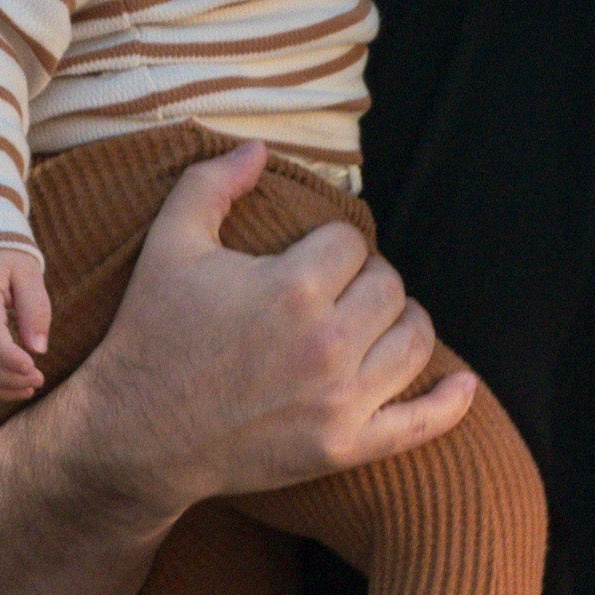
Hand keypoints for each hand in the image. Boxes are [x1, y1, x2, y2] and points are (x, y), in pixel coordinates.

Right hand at [65, 141, 479, 508]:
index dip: (329, 245)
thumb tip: (259, 148)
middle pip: (389, 287)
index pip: (352, 243)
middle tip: (333, 291)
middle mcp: (327, 343)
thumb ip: (212, 184)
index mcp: (292, 288)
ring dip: (401, 322)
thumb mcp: (169, 246)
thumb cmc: (150, 336)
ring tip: (374, 321)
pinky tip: (461, 383)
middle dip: (364, 280)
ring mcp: (341, 401)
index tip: (304, 260)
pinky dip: (449, 402)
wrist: (133, 437)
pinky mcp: (344, 447)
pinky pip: (420, 424)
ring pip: (414, 341)